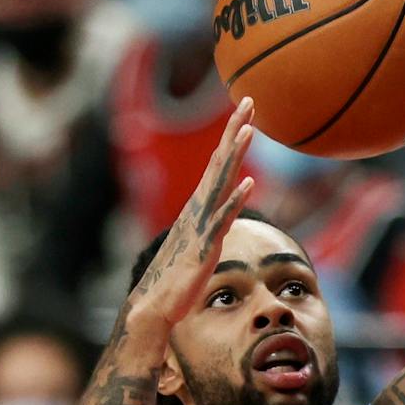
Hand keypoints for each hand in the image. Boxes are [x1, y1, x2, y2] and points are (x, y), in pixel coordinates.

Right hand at [124, 98, 255, 337]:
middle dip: (234, 130)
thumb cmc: (174, 280)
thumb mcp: (196, 248)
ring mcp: (200, 226)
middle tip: (248, 100)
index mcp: (197, 208)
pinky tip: (250, 184)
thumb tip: (217, 225)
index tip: (245, 112)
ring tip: (251, 129)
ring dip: (235, 155)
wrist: (153, 305)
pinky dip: (235, 200)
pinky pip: (223, 219)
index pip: (217, 165)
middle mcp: (198, 210)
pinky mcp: (204, 246)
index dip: (231, 137)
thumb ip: (207, 232)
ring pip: (221, 183)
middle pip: (219, 162)